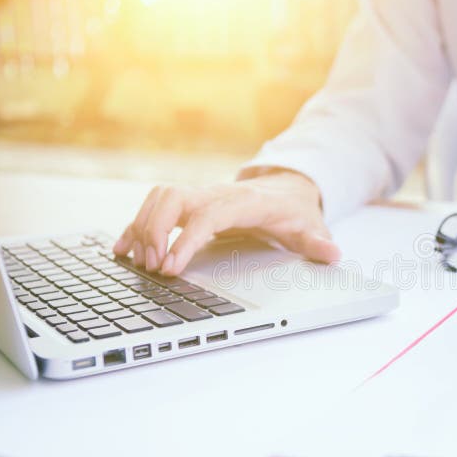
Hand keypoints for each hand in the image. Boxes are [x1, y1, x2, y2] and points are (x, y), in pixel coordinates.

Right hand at [113, 170, 339, 274]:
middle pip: (173, 198)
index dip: (186, 239)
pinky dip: (136, 226)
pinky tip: (122, 249)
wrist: (287, 189)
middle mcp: (216, 193)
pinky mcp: (189, 204)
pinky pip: (154, 208)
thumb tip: (334, 254)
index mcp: (244, 201)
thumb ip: (318, 243)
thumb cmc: (295, 211)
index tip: (171, 268)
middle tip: (153, 267)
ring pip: (158, 198)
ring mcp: (200, 196)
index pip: (208, 215)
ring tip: (141, 264)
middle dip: (155, 230)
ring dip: (143, 228)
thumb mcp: (311, 228)